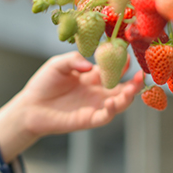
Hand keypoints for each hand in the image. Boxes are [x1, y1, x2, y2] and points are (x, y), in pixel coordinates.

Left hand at [0, 51, 144, 160]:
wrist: (30, 106)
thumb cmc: (44, 83)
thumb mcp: (58, 64)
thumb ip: (73, 60)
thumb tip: (90, 64)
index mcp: (91, 76)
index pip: (113, 68)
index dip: (122, 62)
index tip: (129, 53)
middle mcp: (97, 91)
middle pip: (122, 87)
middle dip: (135, 81)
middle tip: (142, 74)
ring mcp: (94, 105)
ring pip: (119, 102)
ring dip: (129, 96)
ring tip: (132, 88)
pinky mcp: (88, 119)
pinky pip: (105, 116)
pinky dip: (112, 110)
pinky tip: (112, 101)